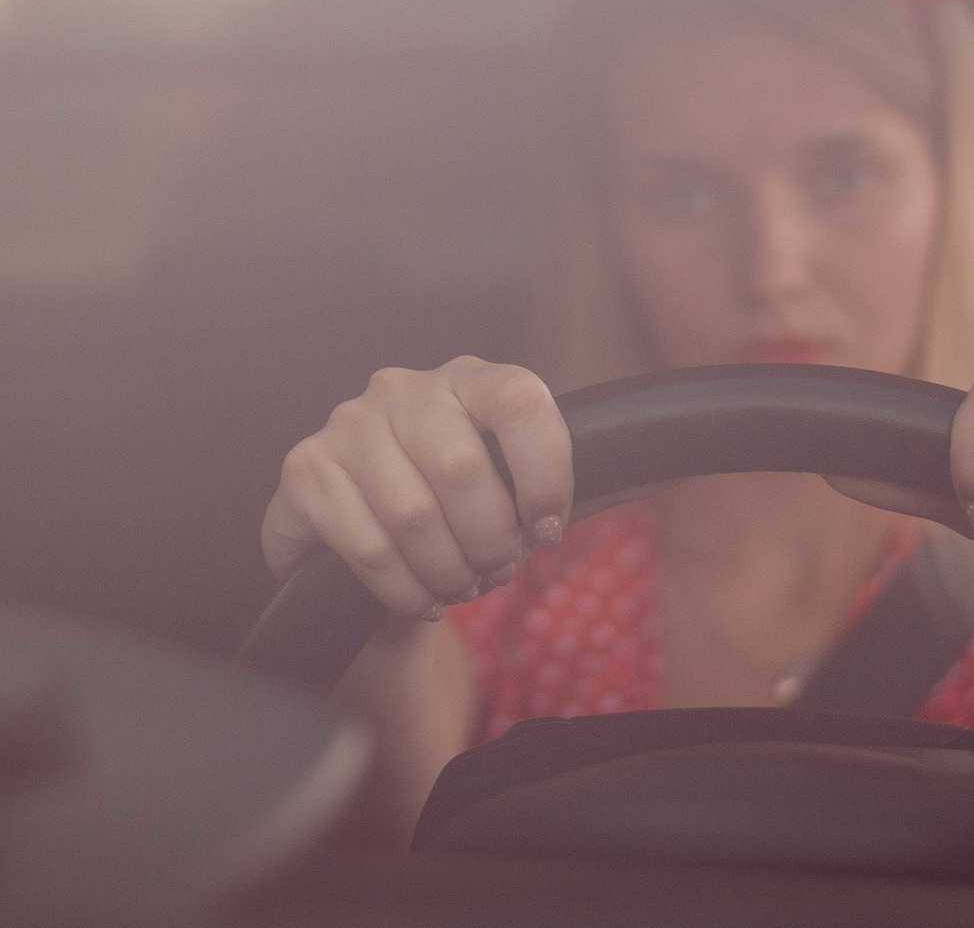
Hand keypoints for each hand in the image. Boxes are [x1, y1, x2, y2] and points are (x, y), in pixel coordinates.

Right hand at [262, 357, 573, 620]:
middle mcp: (403, 387)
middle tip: (496, 572)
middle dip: (492, 543)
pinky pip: (366, 546)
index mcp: (470, 377)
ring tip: (458, 585)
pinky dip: (404, 590)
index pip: (523, 401)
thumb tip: (669, 467)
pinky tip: (418, 596)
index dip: (546, 476)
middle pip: (465, 471)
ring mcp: (347, 424)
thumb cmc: (460, 511)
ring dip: (449, 573)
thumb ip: (590, 477)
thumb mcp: (524, 488)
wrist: (368, 542)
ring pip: (413, 516)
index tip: (547, 529)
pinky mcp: (304, 470)